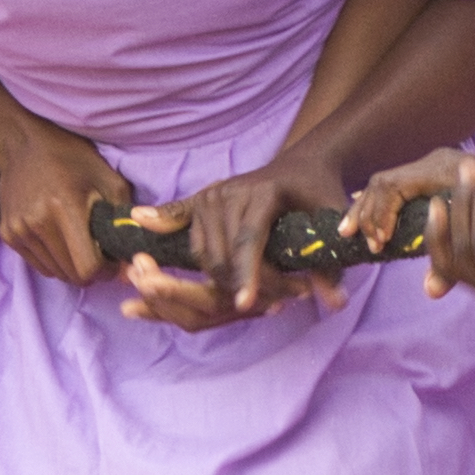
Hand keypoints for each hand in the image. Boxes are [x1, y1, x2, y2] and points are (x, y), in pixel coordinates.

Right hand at [0, 119, 130, 289]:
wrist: (22, 145)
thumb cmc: (71, 158)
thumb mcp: (108, 178)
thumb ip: (123, 216)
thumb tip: (131, 252)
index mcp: (65, 207)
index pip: (87, 268)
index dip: (105, 271)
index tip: (111, 260)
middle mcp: (38, 222)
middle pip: (71, 275)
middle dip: (90, 271)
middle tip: (98, 253)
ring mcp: (19, 230)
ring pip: (54, 273)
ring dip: (71, 267)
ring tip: (78, 244)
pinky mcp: (8, 234)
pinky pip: (38, 265)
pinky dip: (54, 261)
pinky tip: (60, 240)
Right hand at [145, 151, 353, 321]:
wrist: (304, 166)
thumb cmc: (319, 194)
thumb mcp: (331, 223)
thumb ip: (330, 264)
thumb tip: (336, 304)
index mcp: (263, 192)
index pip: (249, 240)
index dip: (248, 274)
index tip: (246, 305)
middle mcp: (230, 190)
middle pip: (224, 252)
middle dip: (241, 285)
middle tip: (269, 308)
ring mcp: (212, 194)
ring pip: (204, 250)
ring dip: (220, 279)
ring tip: (250, 296)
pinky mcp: (201, 199)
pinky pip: (178, 215)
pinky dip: (160, 219)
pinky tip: (138, 221)